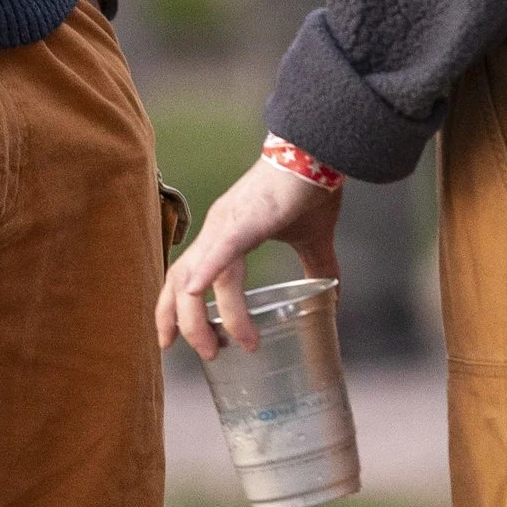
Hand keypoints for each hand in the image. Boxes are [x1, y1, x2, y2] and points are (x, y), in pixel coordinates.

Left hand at [158, 157, 339, 358]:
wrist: (319, 153)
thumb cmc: (311, 190)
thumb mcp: (313, 240)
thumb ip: (317, 268)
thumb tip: (334, 296)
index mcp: (225, 234)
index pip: (186, 276)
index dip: (174, 309)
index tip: (172, 340)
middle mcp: (217, 231)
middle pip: (180, 282)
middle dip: (180, 323)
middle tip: (196, 353)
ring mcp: (227, 225)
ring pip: (199, 278)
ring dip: (200, 317)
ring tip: (215, 347)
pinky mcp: (247, 220)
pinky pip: (222, 251)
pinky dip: (206, 273)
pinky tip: (195, 293)